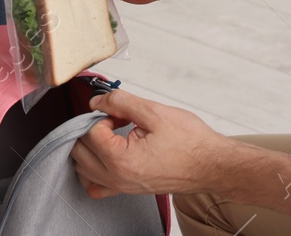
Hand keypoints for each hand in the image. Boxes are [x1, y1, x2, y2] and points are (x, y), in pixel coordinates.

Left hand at [69, 87, 221, 197]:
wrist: (210, 164)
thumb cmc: (190, 141)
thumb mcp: (155, 112)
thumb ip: (121, 103)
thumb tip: (97, 101)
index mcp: (122, 160)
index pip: (91, 132)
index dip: (104, 114)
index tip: (121, 112)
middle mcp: (117, 178)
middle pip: (80, 151)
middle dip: (92, 129)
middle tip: (115, 119)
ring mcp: (121, 187)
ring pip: (83, 169)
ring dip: (89, 148)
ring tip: (111, 134)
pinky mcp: (127, 190)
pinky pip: (95, 186)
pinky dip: (92, 170)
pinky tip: (106, 155)